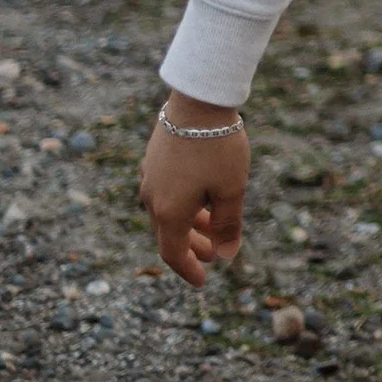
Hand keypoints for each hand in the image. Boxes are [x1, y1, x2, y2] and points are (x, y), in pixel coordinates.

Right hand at [136, 91, 249, 287]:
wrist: (197, 101)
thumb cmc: (217, 147)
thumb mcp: (231, 189)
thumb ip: (228, 225)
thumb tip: (225, 256)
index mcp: (169, 211)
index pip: (173, 253)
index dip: (188, 269)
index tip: (203, 280)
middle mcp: (152, 198)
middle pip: (170, 233)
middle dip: (194, 247)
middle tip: (216, 253)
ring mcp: (150, 178)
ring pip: (169, 211)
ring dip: (191, 224)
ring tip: (214, 226)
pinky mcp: (154, 160)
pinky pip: (167, 192)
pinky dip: (185, 203)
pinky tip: (204, 196)